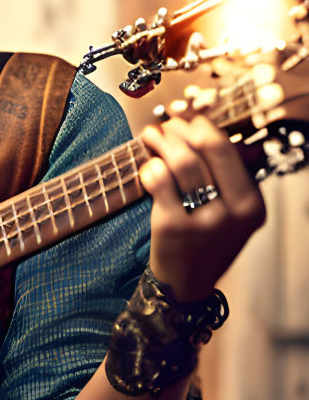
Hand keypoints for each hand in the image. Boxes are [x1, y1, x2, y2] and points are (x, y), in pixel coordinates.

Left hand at [139, 113, 265, 299]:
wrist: (186, 283)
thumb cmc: (205, 238)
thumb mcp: (230, 211)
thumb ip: (224, 176)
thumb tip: (200, 125)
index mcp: (252, 203)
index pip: (226, 148)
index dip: (201, 124)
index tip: (185, 115)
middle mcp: (233, 212)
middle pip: (205, 148)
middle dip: (180, 128)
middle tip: (165, 124)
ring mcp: (205, 220)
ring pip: (182, 162)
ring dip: (161, 140)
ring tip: (150, 135)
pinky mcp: (174, 227)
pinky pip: (159, 181)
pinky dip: (150, 166)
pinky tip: (147, 165)